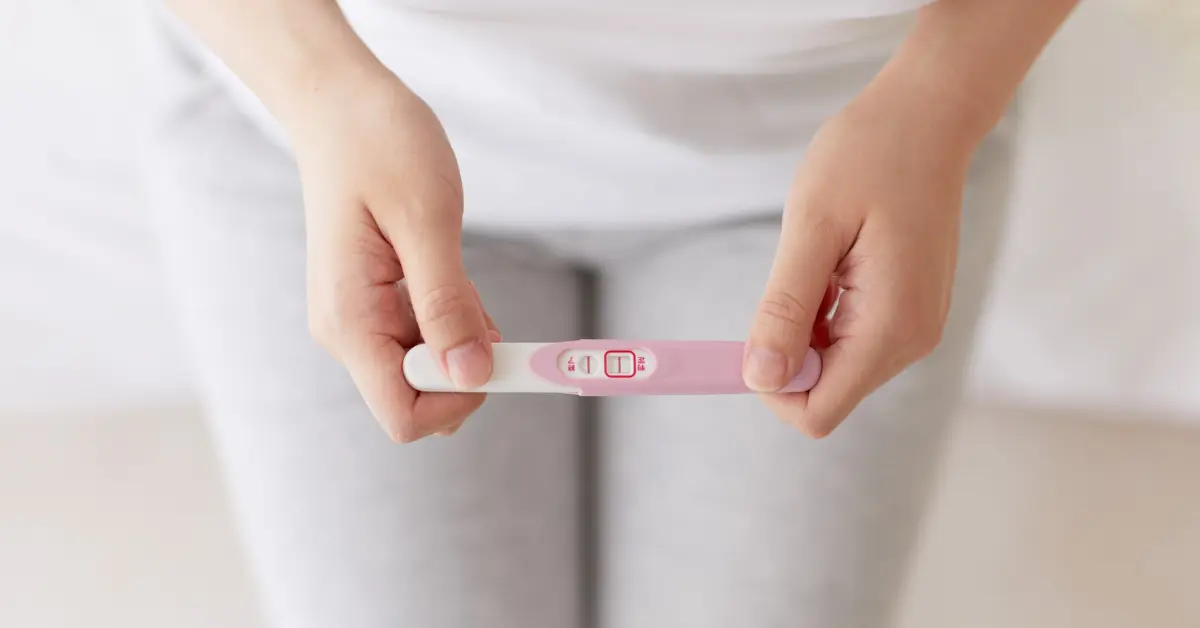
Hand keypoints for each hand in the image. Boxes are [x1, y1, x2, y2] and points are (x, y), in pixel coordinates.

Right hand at [291, 70, 497, 441]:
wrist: (339, 104)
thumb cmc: (379, 147)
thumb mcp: (425, 221)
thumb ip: (447, 304)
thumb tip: (471, 376)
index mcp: (350, 321)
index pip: (404, 416)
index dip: (459, 400)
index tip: (495, 351)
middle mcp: (346, 333)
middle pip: (418, 397)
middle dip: (465, 365)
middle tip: (478, 301)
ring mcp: (357, 319)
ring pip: (426, 368)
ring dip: (460, 336)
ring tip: (456, 269)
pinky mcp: (373, 304)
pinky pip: (422, 337)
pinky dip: (451, 316)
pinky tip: (448, 268)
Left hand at [743, 83, 978, 437]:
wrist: (927, 116)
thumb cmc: (868, 156)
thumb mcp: (812, 226)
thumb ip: (787, 307)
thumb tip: (761, 378)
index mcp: (890, 328)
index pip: (818, 411)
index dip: (771, 384)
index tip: (753, 325)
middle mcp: (911, 341)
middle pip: (825, 393)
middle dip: (786, 352)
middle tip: (789, 277)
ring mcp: (915, 328)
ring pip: (834, 368)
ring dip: (804, 329)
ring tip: (819, 260)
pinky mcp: (909, 312)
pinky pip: (850, 341)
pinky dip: (823, 315)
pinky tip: (832, 262)